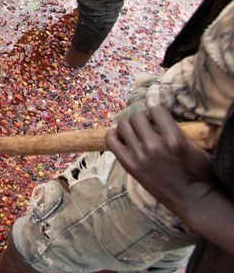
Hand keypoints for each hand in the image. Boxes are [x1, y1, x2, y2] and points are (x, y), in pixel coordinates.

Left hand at [106, 106, 215, 220]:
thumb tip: (158, 115)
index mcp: (175, 140)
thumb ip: (177, 130)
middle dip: (142, 118)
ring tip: (135, 131)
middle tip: (146, 125)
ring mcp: (140, 157)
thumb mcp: (196, 147)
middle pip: (137, 117)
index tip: (158, 117)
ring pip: (123, 125)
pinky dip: (113, 135)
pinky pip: (111, 141)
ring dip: (129, 125)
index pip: (156, 110)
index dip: (157, 112)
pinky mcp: (130, 166)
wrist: (193, 200)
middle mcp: (155, 147)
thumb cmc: (199, 173)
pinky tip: (120, 136)